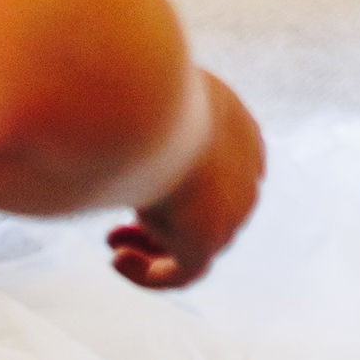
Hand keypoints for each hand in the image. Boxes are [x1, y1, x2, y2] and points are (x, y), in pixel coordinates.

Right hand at [108, 75, 263, 290]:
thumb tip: (114, 90)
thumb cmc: (145, 92)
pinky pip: (184, 273)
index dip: (188, 183)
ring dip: (153, 244)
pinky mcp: (207, 241)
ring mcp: (232, 212)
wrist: (159, 113)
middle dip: (168, 217)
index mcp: (242, 134)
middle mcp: (246, 176)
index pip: (226, 170)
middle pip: (212, 210)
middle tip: (125, 218)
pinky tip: (118, 260)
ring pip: (195, 244)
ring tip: (115, 242)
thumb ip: (147, 98)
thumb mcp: (156, 86)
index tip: (149, 180)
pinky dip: (151, 272)